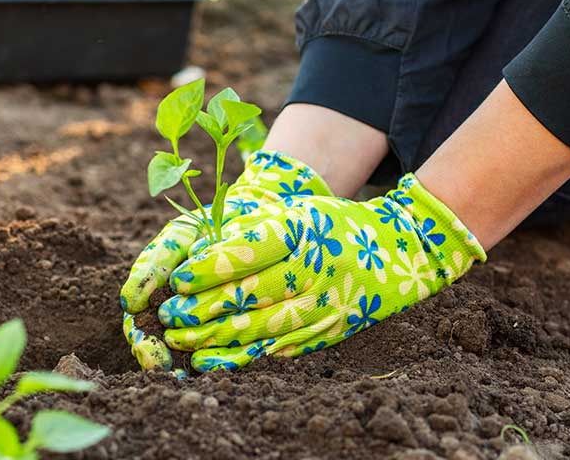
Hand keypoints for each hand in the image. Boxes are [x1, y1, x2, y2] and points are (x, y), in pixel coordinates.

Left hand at [157, 171, 485, 370]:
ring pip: (260, 327)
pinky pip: (279, 348)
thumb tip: (196, 257)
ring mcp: (324, 305)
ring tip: (181, 338)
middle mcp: (315, 269)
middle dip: (202, 308)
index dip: (211, 267)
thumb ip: (252, 231)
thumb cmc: (333, 224)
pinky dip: (242, 355)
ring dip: (214, 337)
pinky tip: (213, 357)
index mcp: (304, 232)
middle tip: (169, 315)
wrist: (399, 251)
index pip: (250, 250)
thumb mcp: (297, 212)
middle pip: (250, 294)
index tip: (180, 278)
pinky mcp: (327, 332)